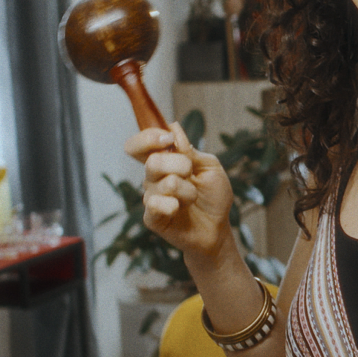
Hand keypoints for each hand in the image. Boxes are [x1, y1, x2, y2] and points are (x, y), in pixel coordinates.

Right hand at [127, 122, 235, 259]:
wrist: (218, 228)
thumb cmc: (213, 197)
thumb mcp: (210, 167)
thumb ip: (191, 150)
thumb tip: (173, 127)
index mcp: (164, 161)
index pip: (139, 145)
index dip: (148, 137)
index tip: (168, 139)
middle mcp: (153, 178)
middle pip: (152, 161)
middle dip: (179, 165)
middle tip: (191, 175)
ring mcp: (151, 197)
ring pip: (164, 183)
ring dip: (187, 190)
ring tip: (193, 199)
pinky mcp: (152, 217)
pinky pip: (155, 205)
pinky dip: (173, 205)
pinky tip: (179, 209)